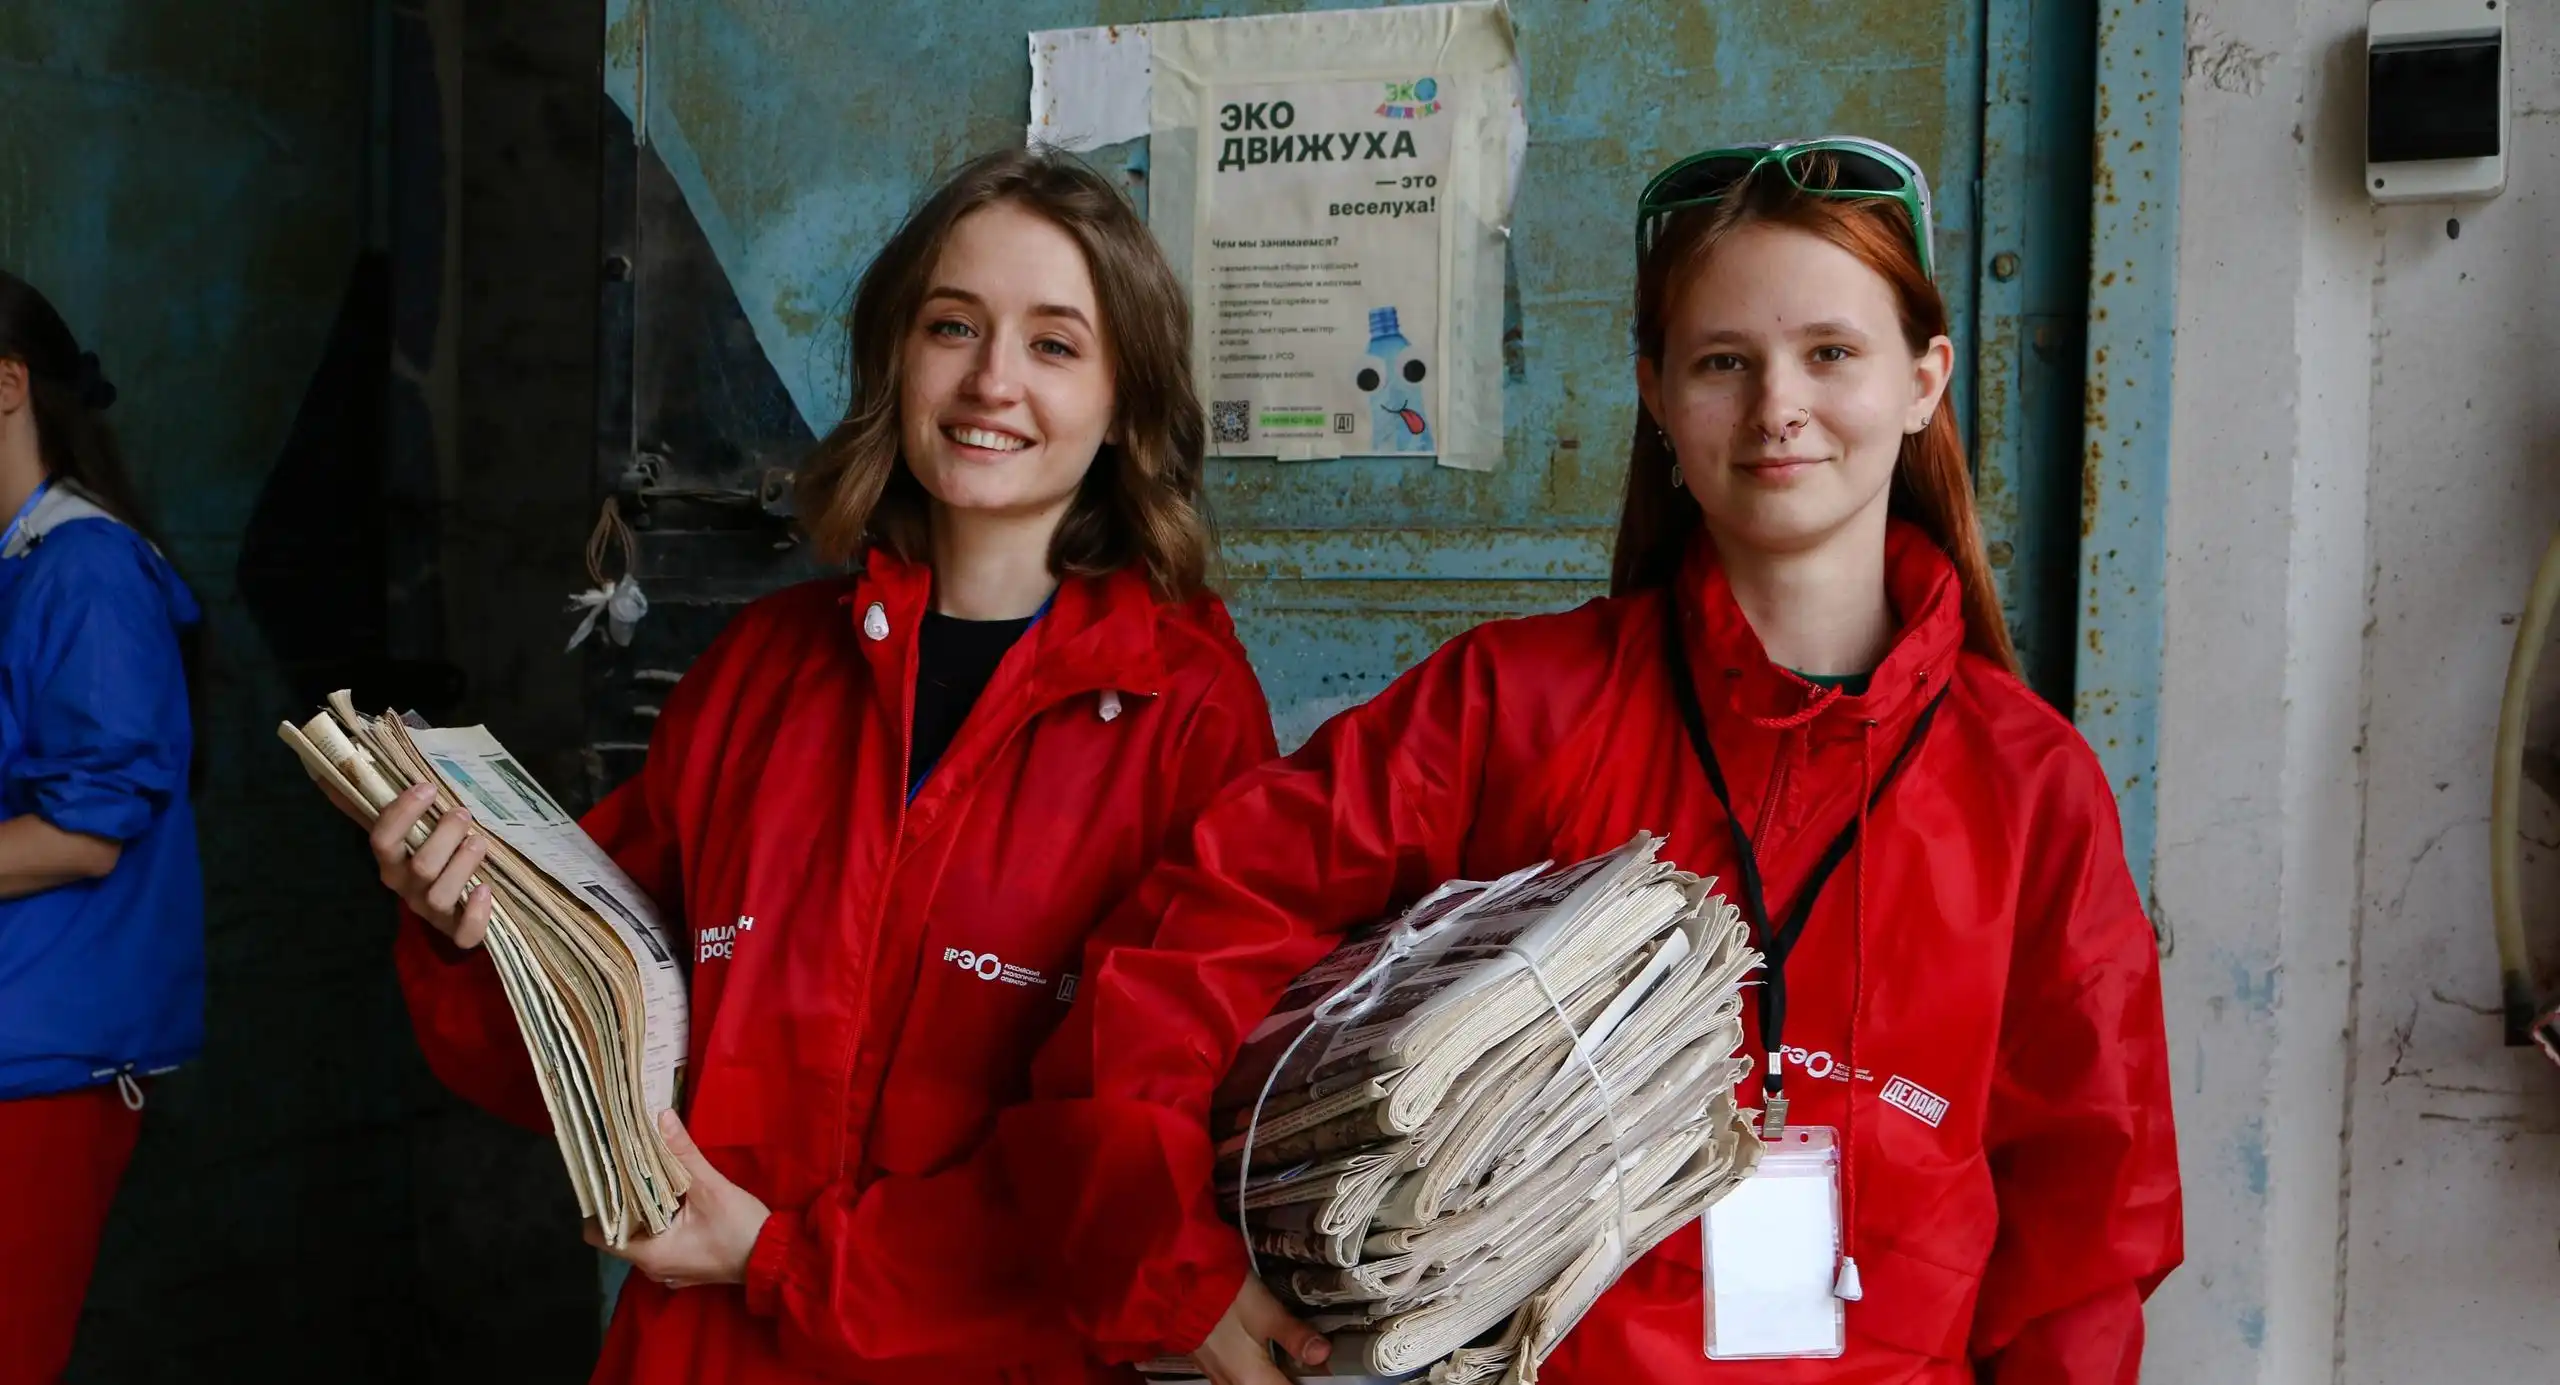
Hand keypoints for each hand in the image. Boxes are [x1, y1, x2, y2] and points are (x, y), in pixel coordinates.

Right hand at [366, 782, 496, 948]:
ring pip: (440, 894)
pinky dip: (476, 915)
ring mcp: (430, 911)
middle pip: (420, 866)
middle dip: (444, 836)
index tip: (427, 788)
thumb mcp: (411, 831)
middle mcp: (406, 888)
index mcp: (391, 862)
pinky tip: (486, 889)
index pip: (383, 840)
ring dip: (463, 865)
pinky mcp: (455, 931)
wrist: (448, 904)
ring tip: (479, 840)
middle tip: (463, 813)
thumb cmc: (432, 852)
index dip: (402, 814)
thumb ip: (388, 806)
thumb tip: (331, 773)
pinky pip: (463, 934)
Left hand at [586, 1110, 771, 1289]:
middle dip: (622, 1203)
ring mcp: (670, 1271)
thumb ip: (682, 1154)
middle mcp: (653, 1268)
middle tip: (621, 1169)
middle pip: (621, 1234)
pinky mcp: (685, 1267)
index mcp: (650, 1253)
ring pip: (642, 1239)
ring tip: (641, 1179)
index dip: (597, 1208)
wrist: (776, 1258)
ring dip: (643, 1213)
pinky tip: (667, 1201)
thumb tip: (660, 1117)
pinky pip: (660, 1245)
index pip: (600, 1235)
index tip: (602, 1179)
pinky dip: (659, 1224)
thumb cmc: (739, 1228)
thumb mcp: (711, 1188)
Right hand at [1192, 1275, 1329, 1384]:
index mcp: (1252, 1380)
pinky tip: (1263, 1357)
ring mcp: (1219, 1376)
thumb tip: (1324, 1354)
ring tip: (1287, 1364)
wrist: (1175, 1286)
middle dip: (1286, 1380)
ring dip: (1271, 1378)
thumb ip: (1295, 1336)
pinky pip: (1239, 1379)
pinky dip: (1256, 1374)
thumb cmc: (1223, 1297)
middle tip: (1305, 1367)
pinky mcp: (1211, 1363)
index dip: (1305, 1381)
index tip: (1317, 1374)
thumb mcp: (1266, 1311)